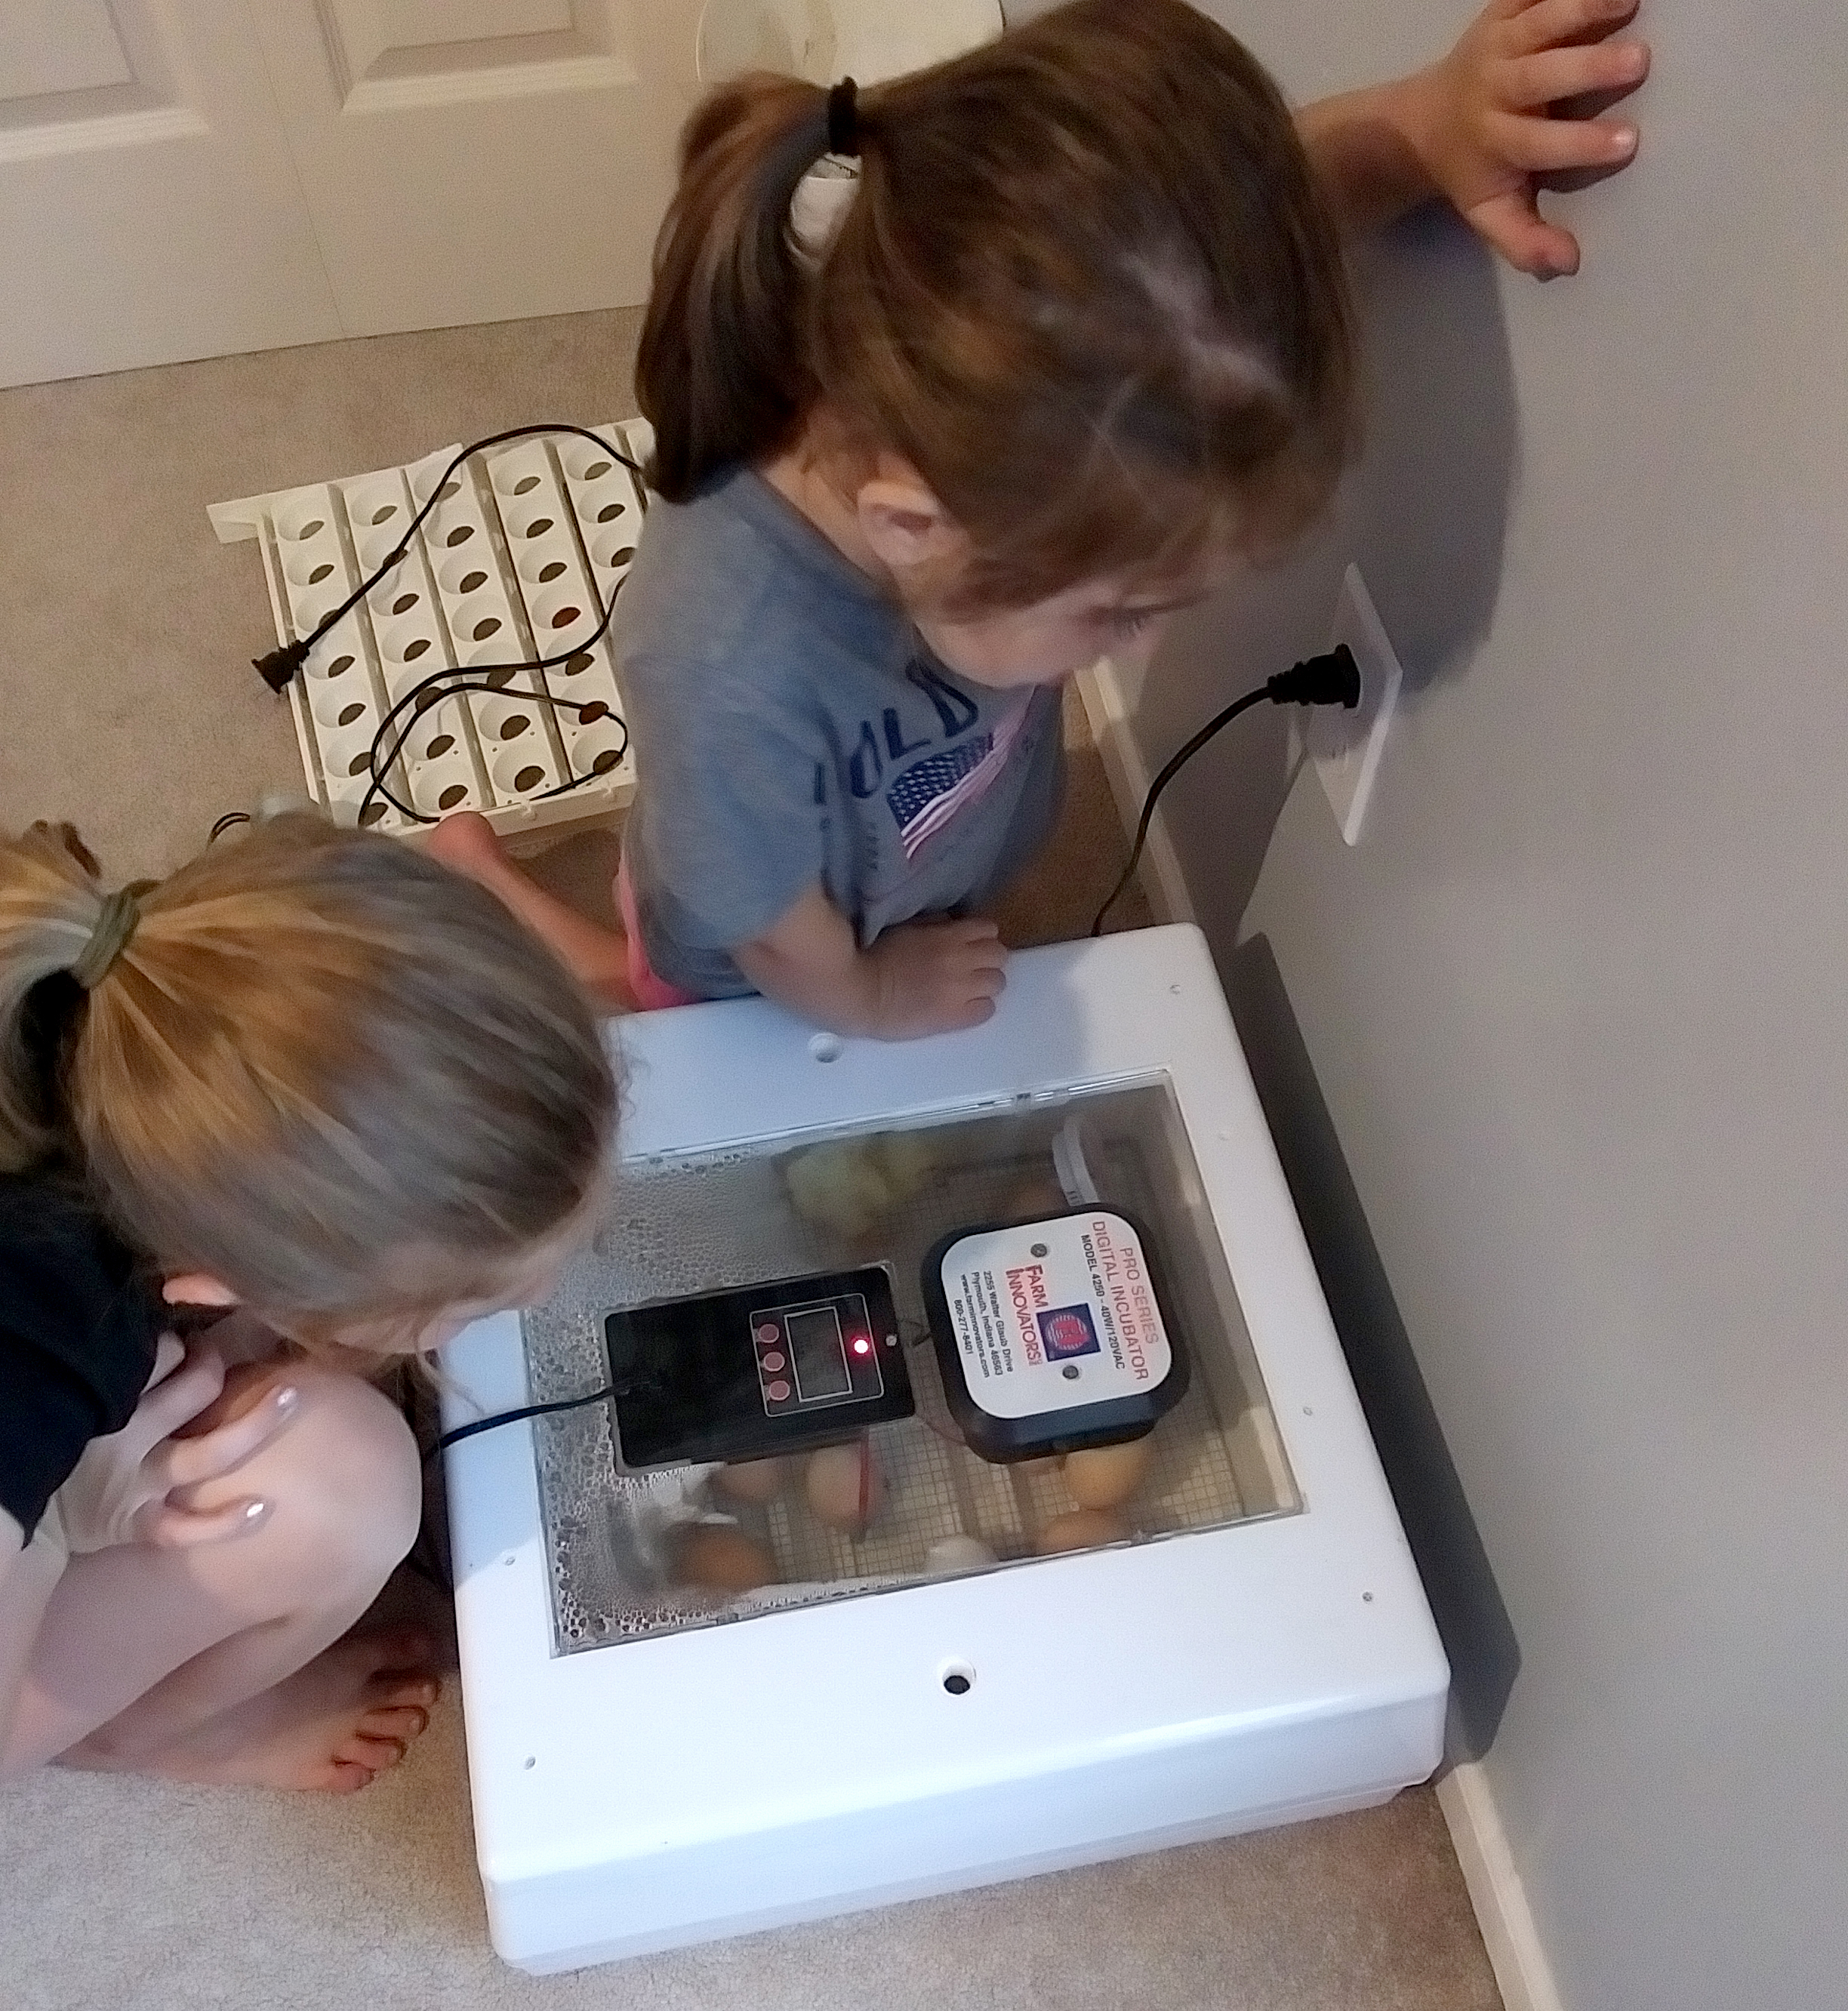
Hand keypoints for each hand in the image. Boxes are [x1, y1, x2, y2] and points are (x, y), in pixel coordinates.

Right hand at [46, 1338, 298, 1554]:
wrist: (12, 1516)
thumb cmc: (46, 1446)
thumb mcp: (65, 1397)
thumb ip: (104, 1368)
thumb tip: (145, 1321)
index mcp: (106, 1399)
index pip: (158, 1354)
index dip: (178, 1343)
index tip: (184, 1339)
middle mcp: (129, 1437)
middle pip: (195, 1390)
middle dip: (216, 1368)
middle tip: (220, 1359)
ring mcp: (138, 1481)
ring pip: (209, 1452)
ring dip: (255, 1425)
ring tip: (291, 1396)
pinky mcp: (135, 1523)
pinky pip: (184, 1527)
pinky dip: (222, 1522)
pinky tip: (260, 1508)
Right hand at [861, 916, 1006, 1039]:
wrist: (859, 993)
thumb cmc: (872, 956)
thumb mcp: (906, 927)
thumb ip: (934, 925)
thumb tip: (951, 924)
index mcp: (949, 936)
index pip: (988, 930)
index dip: (981, 937)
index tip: (971, 943)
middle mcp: (961, 961)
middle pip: (999, 956)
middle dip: (988, 959)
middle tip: (972, 966)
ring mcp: (960, 991)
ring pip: (997, 983)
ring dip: (985, 983)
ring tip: (968, 988)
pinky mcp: (953, 1018)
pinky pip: (986, 1011)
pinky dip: (979, 1007)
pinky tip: (963, 1007)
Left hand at [1406, 0, 1650, 276]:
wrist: (1421, 122)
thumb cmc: (1472, 170)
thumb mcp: (1490, 212)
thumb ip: (1524, 240)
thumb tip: (1567, 262)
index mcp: (1495, 140)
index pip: (1539, 144)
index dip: (1581, 143)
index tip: (1629, 141)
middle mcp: (1494, 89)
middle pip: (1540, 77)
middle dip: (1588, 69)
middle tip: (1639, 61)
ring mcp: (1496, 44)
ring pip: (1538, 23)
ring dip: (1582, 8)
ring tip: (1629, 0)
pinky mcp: (1499, 12)